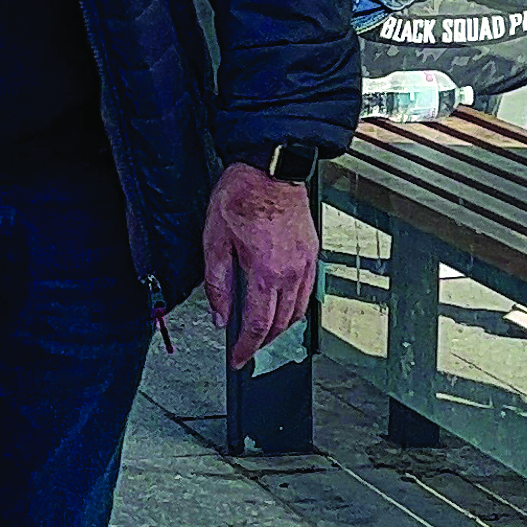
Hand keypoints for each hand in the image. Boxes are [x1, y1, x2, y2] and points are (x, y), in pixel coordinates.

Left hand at [200, 160, 318, 368]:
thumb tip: (219, 315)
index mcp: (266, 271)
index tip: (238, 359)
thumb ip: (217, 283)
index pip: (257, 325)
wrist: (270, 167)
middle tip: (246, 350)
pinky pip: (307, 292)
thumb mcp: (214, 241)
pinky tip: (281, 306)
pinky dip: (294, 307)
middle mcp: (291, 272)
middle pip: (280, 324)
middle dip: (262, 343)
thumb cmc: (241, 196)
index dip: (246, 348)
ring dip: (279, 327)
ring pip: (297, 311)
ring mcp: (306, 263)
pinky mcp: (312, 253)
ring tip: (261, 333)